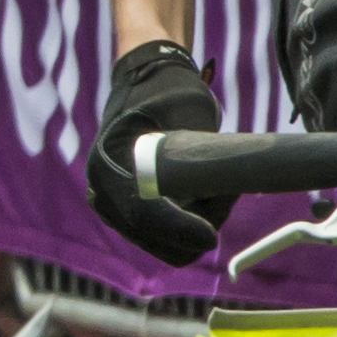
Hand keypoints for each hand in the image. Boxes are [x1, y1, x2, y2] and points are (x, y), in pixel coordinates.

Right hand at [85, 36, 233, 266]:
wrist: (146, 90)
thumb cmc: (169, 95)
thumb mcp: (189, 113)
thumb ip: (201, 151)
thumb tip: (233, 186)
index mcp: (108, 165)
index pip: (141, 213)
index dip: (178, 229)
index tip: (211, 236)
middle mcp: (104, 195)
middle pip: (159, 239)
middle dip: (202, 223)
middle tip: (230, 191)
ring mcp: (115, 212)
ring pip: (170, 246)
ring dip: (203, 223)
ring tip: (220, 185)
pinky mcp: (132, 221)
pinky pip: (170, 242)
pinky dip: (195, 226)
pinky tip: (208, 194)